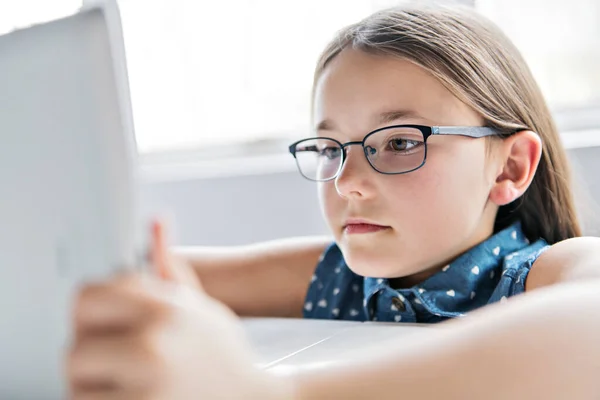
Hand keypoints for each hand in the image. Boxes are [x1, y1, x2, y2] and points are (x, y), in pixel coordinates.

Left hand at [67, 221, 290, 398]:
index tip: (102, 323)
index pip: (86, 298)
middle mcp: (153, 346)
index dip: (91, 311)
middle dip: (90, 355)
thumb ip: (169, 268)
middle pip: (74, 349)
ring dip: (93, 387)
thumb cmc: (224, 356)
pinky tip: (130, 396)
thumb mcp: (201, 307)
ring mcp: (145, 389)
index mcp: (166, 310)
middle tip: (116, 360)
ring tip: (127, 383)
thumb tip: (156, 220)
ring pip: (78, 386)